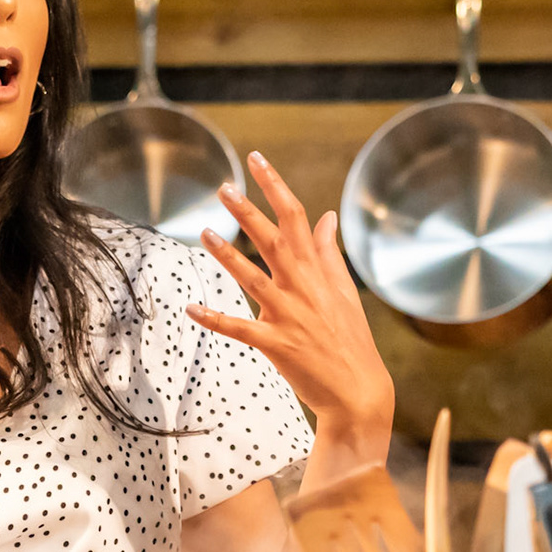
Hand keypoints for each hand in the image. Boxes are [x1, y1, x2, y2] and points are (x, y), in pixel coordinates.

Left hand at [186, 150, 392, 428]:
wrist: (359, 391)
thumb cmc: (349, 339)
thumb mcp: (343, 291)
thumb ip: (329, 253)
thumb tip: (327, 217)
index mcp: (317, 271)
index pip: (296, 217)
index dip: (274, 186)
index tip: (256, 160)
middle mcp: (303, 287)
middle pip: (273, 240)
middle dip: (248, 212)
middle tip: (224, 188)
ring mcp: (289, 316)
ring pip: (254, 279)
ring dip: (228, 256)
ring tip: (204, 234)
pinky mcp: (277, 344)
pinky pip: (240, 328)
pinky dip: (215, 319)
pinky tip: (191, 308)